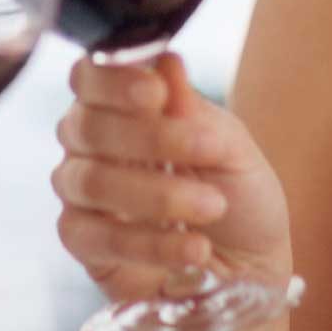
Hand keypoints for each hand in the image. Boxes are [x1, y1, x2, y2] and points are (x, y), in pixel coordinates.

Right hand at [51, 52, 291, 306]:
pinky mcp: (83, 243)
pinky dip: (152, 244)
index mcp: (121, 106)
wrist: (250, 268)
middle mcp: (90, 144)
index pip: (91, 77)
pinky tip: (196, 249)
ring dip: (158, 194)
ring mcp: (81, 194)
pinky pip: (99, 238)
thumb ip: (194, 111)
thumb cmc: (238, 198)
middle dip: (150, 137)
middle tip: (208, 150)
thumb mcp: (232, 150)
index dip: (115, 81)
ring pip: (92, 182)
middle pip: (86, 126)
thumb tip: (166, 61)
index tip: (157, 92)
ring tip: (212, 206)